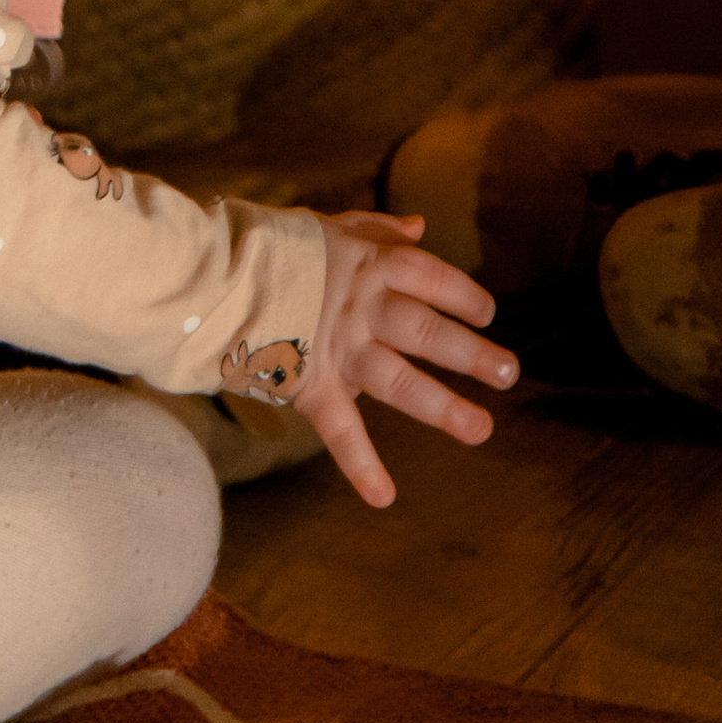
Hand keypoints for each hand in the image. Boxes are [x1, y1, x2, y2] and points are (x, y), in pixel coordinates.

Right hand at [297, 210, 515, 509]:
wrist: (212, 271)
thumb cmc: (274, 247)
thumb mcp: (329, 226)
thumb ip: (376, 228)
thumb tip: (420, 226)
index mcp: (368, 265)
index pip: (430, 276)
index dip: (463, 295)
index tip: (487, 313)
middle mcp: (361, 307)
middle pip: (427, 331)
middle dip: (471, 353)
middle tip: (509, 373)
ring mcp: (337, 348)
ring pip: (398, 380)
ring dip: (442, 407)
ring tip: (481, 429)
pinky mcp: (309, 384)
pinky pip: (338, 428)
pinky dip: (360, 464)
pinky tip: (384, 496)